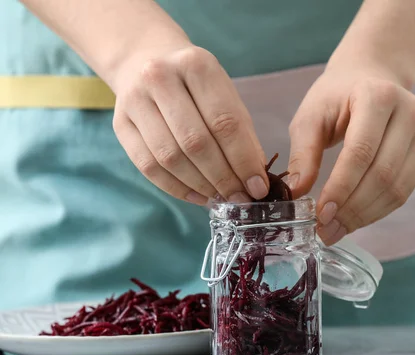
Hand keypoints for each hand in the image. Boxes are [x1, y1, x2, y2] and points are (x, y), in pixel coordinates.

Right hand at [111, 44, 268, 204]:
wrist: (145, 60)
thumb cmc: (196, 84)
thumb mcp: (225, 94)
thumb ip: (241, 133)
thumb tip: (254, 178)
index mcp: (196, 65)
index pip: (225, 122)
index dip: (243, 160)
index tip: (258, 187)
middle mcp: (160, 78)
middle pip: (195, 142)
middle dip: (223, 178)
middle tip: (240, 198)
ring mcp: (134, 100)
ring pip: (170, 158)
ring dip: (200, 185)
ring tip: (221, 197)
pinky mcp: (119, 124)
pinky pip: (148, 166)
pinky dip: (176, 188)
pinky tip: (197, 196)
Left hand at [287, 66, 414, 245]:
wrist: (371, 77)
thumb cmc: (336, 96)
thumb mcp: (310, 117)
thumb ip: (303, 154)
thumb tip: (297, 193)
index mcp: (378, 96)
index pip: (361, 151)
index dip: (342, 187)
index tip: (321, 213)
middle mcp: (408, 113)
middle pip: (383, 173)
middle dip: (352, 208)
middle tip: (326, 230)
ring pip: (397, 187)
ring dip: (366, 215)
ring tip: (337, 230)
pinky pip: (404, 190)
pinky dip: (378, 210)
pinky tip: (355, 219)